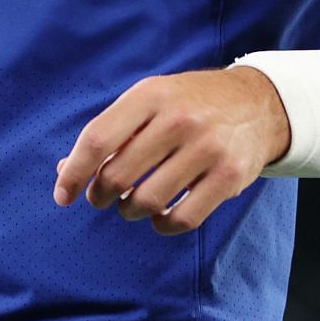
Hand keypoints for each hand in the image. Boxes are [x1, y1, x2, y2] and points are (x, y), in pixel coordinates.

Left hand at [52, 68, 290, 235]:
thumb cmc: (187, 104)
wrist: (256, 102)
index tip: (63, 195)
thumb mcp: (148, 101)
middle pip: (118, 175)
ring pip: (146, 201)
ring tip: (131, 204)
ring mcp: (208, 148)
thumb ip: (110, 133)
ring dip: (129, 211)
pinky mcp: (230, 176)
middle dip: (100, 195)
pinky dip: (162, 225)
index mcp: (150, 95)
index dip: (74, 173)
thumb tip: (66, 172)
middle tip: (103, 196)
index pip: (98, 141)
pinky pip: (183, 218)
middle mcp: (178, 119)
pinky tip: (159, 216)